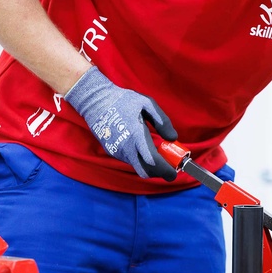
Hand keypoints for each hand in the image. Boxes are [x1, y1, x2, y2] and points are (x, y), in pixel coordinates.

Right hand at [65, 66, 178, 180]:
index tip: (174, 172)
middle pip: (146, 171)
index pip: (153, 161)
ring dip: (149, 164)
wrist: (97, 101)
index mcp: (137, 135)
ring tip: (155, 149)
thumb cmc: (124, 100)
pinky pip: (130, 160)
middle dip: (159, 172)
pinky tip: (141, 146)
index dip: (166, 170)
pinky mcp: (112, 152)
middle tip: (168, 163)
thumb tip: (172, 138)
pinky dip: (139, 158)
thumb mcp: (147, 103)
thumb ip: (162, 121)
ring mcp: (118, 151)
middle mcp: (127, 148)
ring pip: (138, 166)